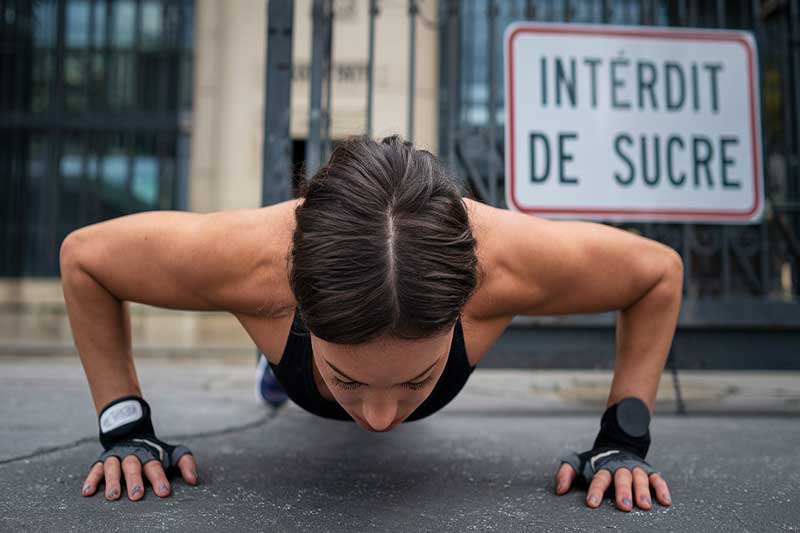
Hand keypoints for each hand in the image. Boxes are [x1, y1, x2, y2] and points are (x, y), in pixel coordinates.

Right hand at [81, 441, 197, 500]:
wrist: (131, 432)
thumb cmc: (155, 451)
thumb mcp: (172, 453)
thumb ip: (185, 463)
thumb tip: (193, 480)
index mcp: (150, 455)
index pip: (155, 467)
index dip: (160, 479)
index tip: (164, 492)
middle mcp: (132, 456)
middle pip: (133, 466)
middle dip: (135, 481)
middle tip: (137, 496)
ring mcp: (116, 457)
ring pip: (113, 467)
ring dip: (113, 481)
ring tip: (113, 496)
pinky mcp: (102, 461)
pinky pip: (95, 469)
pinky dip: (91, 479)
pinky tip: (88, 492)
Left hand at [554, 450, 671, 511]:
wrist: (617, 443)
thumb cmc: (596, 461)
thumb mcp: (578, 463)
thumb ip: (566, 474)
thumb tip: (559, 490)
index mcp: (603, 466)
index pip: (599, 478)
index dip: (595, 490)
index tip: (592, 503)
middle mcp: (620, 467)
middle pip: (622, 478)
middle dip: (622, 492)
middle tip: (623, 506)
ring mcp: (635, 468)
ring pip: (640, 478)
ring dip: (642, 491)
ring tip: (643, 506)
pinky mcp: (649, 471)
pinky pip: (657, 479)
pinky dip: (662, 489)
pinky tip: (665, 501)